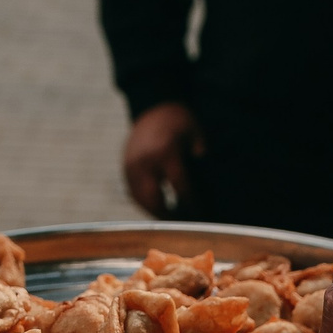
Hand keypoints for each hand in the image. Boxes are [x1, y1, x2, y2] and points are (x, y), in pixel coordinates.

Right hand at [123, 102, 205, 217]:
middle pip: (155, 200)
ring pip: (141, 200)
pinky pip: (135, 194)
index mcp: (165, 152)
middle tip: (183, 225)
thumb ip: (201, 154)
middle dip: (169, 216)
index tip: (201, 215)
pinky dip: (146, 204)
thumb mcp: (196, 131)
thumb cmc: (178, 120)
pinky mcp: (125, 170)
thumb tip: (207, 182)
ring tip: (171, 221)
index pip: (179, 187)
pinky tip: (159, 209)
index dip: (190, 204)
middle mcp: (145, 162)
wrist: (151, 107)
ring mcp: (131, 167)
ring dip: (155, 213)